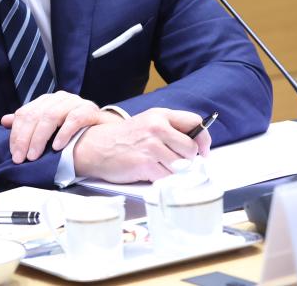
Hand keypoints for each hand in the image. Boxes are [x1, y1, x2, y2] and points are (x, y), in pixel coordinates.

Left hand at [0, 91, 115, 163]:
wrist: (108, 132)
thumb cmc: (76, 131)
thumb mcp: (50, 127)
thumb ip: (29, 123)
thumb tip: (5, 120)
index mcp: (46, 101)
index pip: (25, 113)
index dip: (17, 134)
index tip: (14, 154)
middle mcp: (59, 98)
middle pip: (35, 115)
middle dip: (25, 138)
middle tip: (21, 158)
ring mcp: (75, 102)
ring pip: (51, 116)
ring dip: (40, 137)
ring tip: (34, 155)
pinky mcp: (90, 109)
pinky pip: (75, 119)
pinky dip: (64, 133)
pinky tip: (58, 147)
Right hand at [71, 108, 211, 183]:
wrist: (94, 147)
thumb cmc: (122, 139)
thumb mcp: (147, 124)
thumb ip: (170, 130)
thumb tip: (197, 150)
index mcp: (159, 115)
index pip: (195, 122)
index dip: (203, 140)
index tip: (202, 151)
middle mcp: (157, 127)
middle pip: (191, 149)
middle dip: (187, 160)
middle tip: (172, 161)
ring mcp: (151, 146)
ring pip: (181, 166)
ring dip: (173, 172)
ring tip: (158, 166)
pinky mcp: (145, 164)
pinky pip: (168, 178)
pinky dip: (162, 180)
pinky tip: (150, 173)